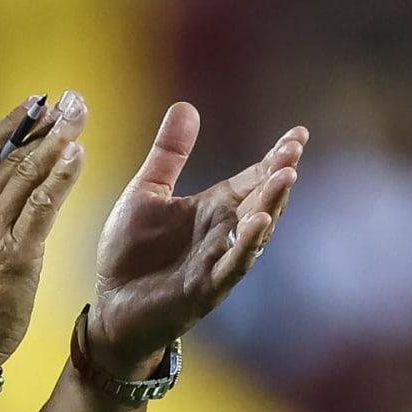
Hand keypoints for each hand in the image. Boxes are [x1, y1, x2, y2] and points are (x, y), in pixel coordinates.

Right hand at [0, 92, 87, 363]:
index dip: (9, 123)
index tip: (33, 104)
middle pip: (11, 155)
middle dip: (44, 124)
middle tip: (70, 102)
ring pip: (28, 172)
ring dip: (58, 140)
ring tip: (79, 116)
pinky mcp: (17, 252)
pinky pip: (43, 204)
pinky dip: (62, 176)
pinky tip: (77, 155)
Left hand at [89, 103, 306, 375]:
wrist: (112, 306)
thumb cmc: (132, 253)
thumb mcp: (146, 192)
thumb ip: (169, 154)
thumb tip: (186, 105)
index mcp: (212, 208)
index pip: (252, 178)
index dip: (275, 158)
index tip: (298, 134)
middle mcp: (222, 233)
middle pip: (260, 200)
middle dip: (279, 175)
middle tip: (294, 148)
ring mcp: (217, 261)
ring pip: (254, 232)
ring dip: (271, 206)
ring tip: (287, 176)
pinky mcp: (204, 288)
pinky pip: (232, 266)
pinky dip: (247, 246)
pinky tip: (260, 224)